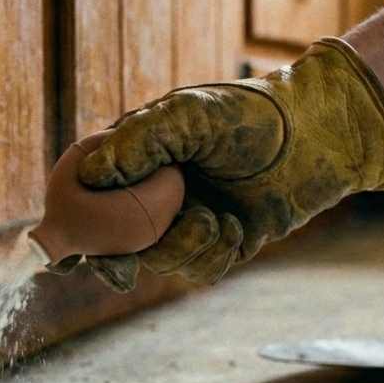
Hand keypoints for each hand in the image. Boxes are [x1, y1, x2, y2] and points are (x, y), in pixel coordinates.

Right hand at [75, 37, 383, 290]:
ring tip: (212, 218)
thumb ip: (140, 142)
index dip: (72, 224)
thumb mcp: (189, 115)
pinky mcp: (222, 242)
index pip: (89, 195)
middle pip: (114, 241)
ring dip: (180, 247)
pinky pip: (199, 270)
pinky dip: (212, 254)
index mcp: (138, 157)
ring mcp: (188, 219)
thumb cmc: (250, 112)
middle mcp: (156, 192)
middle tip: (123, 270)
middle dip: (116, 258)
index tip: (66, 251)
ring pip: (158, 260)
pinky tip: (233, 227)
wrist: (318, 133)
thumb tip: (90, 177)